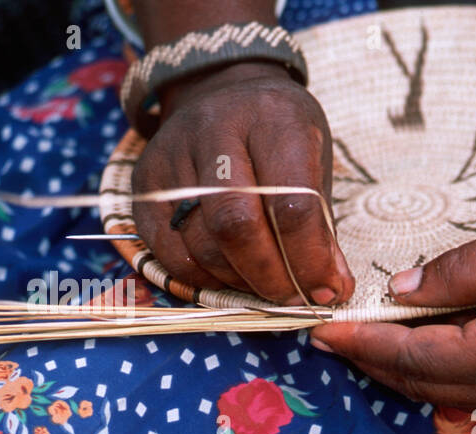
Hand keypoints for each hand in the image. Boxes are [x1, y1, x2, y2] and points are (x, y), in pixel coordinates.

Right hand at [132, 61, 353, 304]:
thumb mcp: (314, 165)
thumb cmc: (279, 138)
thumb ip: (321, 230)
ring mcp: (173, 153)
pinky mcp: (144, 182)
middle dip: (271, 278)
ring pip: (201, 244)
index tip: (327, 290)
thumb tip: (331, 290)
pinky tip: (229, 278)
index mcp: (275, 119)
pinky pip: (169, 252)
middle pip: (237, 225)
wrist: (221, 91)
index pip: (292, 206)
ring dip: (239, 283)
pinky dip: (203, 280)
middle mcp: (216, 129)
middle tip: (294, 299)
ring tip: (266, 288)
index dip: (310, 260)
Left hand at [309, 192, 475, 410]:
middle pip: (428, 386)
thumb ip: (458, 273)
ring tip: (374, 340)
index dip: (364, 342)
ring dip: (412, 371)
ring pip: (455, 396)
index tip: (320, 328)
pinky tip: (437, 346)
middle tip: (336, 335)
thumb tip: (400, 290)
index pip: (415, 355)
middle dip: (377, 362)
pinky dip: (452, 375)